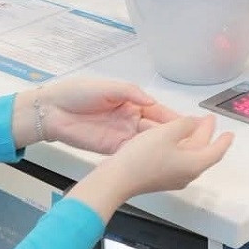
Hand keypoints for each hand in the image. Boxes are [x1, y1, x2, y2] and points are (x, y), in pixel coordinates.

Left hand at [17, 78, 177, 153]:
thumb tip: (152, 101)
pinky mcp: (113, 148)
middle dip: (175, 135)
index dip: (175, 118)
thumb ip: (131, 93)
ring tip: (184, 154)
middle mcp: (130, 119)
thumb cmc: (77, 93)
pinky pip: (134, 151)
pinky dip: (147, 156)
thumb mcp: (107, 88)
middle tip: (196, 142)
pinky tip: (161, 160)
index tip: (193, 124)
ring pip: (149, 142)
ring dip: (165, 147)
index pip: (158, 111)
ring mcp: (123, 134)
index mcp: (131, 102)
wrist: (52, 111)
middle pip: (158, 129)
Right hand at [71, 114, 233, 216]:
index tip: (229, 133)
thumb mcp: (167, 133)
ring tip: (190, 126)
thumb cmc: (142, 158)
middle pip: (202, 153)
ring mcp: (173, 178)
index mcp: (194, 164)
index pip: (216, 151)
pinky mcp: (160, 178)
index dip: (224, 140)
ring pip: (189, 156)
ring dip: (192, 140)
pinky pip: (177, 161)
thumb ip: (185, 125)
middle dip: (206, 135)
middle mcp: (187, 174)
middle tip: (207, 121)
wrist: (118, 179)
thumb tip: (192, 124)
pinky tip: (172, 139)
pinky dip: (180, 147)